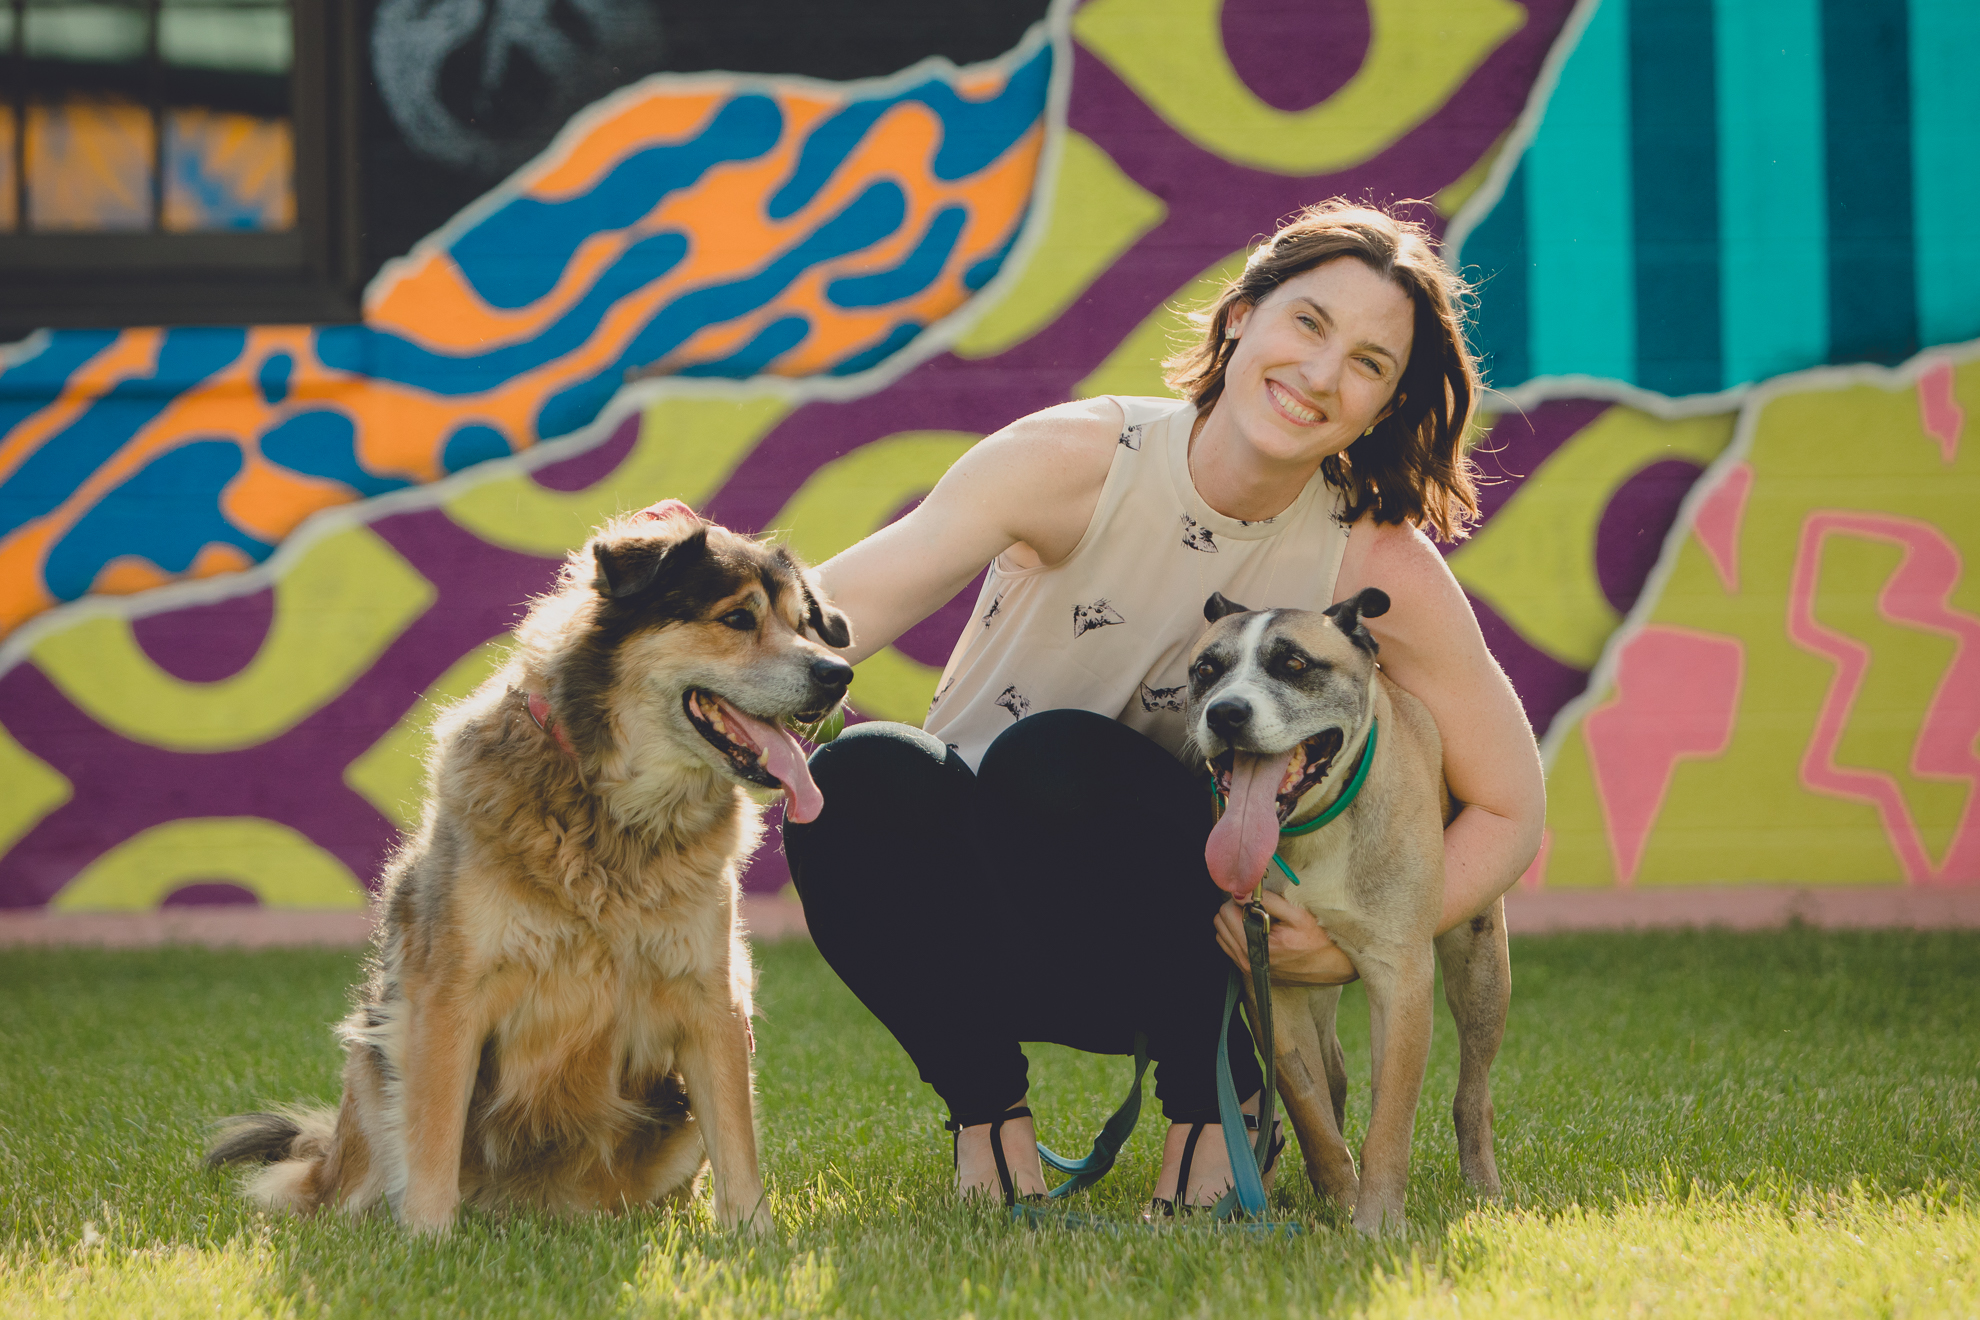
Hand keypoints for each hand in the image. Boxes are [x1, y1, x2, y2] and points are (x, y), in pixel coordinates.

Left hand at [1214, 890, 1358, 986]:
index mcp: (1256, 944)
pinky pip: (1229, 948)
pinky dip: (1237, 936)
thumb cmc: (1319, 939)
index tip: (1257, 898)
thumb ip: (1269, 901)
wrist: (1333, 966)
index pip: (1226, 912)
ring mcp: (1247, 967)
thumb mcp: (1298, 914)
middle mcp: (1247, 959)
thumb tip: (1243, 892)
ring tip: (1258, 919)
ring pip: (1221, 935)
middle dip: (1234, 909)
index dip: (1241, 899)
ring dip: (1234, 923)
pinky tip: (1257, 932)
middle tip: (1257, 907)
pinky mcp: (1251, 971)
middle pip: (1220, 922)